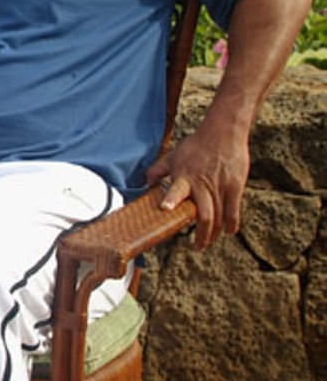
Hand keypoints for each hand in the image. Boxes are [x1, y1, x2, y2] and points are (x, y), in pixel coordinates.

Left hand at [146, 124, 248, 249]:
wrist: (223, 132)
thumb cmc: (196, 145)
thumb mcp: (173, 155)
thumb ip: (158, 170)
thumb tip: (146, 183)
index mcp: (184, 177)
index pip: (176, 189)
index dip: (171, 199)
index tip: (165, 208)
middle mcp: (201, 184)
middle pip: (204, 215)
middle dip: (202, 235)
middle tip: (197, 247)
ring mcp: (220, 186)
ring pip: (219, 217)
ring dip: (215, 233)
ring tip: (209, 241)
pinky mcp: (235, 186)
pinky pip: (233, 210)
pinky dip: (232, 224)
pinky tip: (230, 232)